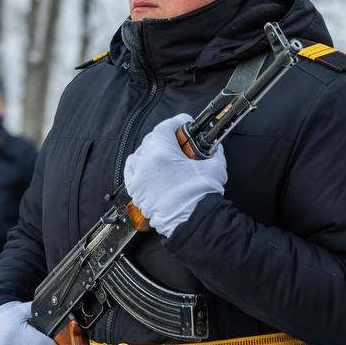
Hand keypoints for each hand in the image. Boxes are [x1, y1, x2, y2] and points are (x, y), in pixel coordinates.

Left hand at [124, 114, 227, 237]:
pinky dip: (139, 168)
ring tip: (164, 156)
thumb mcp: (214, 166)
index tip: (184, 123)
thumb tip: (214, 147)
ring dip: (150, 152)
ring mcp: (138, 178)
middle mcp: (145, 163)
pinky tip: (148, 169)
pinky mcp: (136, 192)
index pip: (165, 127)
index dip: (177, 122)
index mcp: (161, 152)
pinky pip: (131, 172)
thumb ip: (213, 151)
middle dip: (165, 138)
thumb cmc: (201, 195)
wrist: (193, 222)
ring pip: (138, 155)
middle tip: (179, 142)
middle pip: (151, 140)